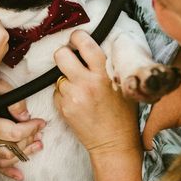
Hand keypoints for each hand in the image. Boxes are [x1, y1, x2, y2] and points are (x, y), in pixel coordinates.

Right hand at [0, 79, 45, 180]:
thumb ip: (12, 99)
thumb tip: (24, 116)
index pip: (13, 132)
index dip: (31, 129)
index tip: (41, 123)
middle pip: (11, 148)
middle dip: (29, 140)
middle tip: (40, 133)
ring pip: (4, 159)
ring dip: (23, 155)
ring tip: (37, 146)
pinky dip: (8, 172)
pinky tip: (20, 175)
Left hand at [53, 30, 140, 158]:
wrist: (114, 143)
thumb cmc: (123, 114)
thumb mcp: (123, 85)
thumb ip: (109, 66)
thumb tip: (95, 47)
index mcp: (104, 73)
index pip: (85, 44)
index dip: (77, 37)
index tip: (76, 39)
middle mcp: (86, 83)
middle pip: (61, 55)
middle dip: (63, 55)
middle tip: (70, 60)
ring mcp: (73, 96)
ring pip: (58, 76)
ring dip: (65, 78)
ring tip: (79, 88)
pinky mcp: (63, 108)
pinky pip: (56, 93)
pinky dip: (63, 94)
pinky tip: (76, 102)